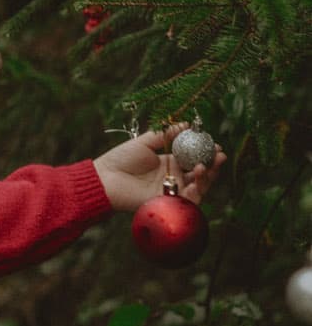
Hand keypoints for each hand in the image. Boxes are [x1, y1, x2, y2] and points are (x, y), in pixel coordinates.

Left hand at [93, 125, 226, 214]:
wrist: (106, 178)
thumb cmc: (121, 159)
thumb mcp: (145, 142)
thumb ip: (166, 134)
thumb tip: (186, 123)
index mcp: (169, 162)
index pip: (194, 157)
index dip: (206, 151)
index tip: (215, 142)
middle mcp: (174, 177)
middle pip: (200, 172)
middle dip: (213, 164)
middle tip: (220, 154)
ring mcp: (173, 190)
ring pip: (199, 186)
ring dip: (207, 176)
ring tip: (207, 164)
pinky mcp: (169, 202)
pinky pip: (189, 199)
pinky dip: (197, 189)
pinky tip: (198, 176)